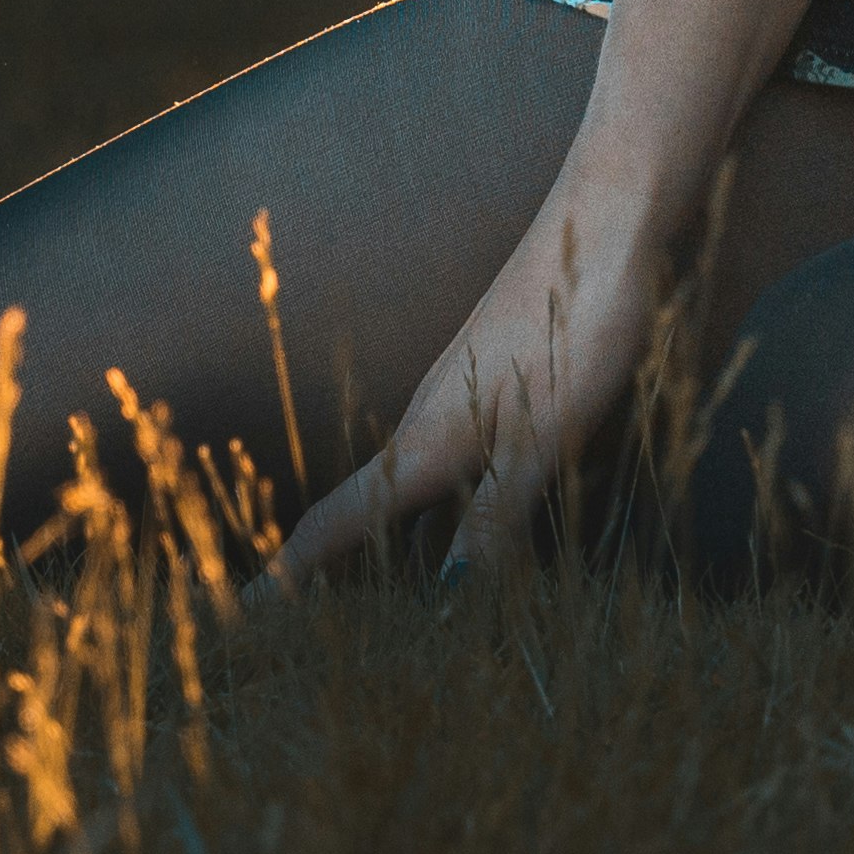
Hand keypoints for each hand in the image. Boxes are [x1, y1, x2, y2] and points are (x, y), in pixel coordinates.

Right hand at [268, 167, 667, 583]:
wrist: (606, 222)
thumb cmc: (574, 327)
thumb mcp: (543, 437)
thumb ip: (495, 517)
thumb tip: (443, 596)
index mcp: (426, 442)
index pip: (338, 520)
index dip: (293, 572)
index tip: (246, 616)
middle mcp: (428, 419)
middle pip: (365, 508)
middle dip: (335, 568)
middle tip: (312, 630)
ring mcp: (459, 392)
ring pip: (410, 484)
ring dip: (394, 540)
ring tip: (391, 597)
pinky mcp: (495, 375)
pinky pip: (449, 459)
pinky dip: (443, 505)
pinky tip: (473, 520)